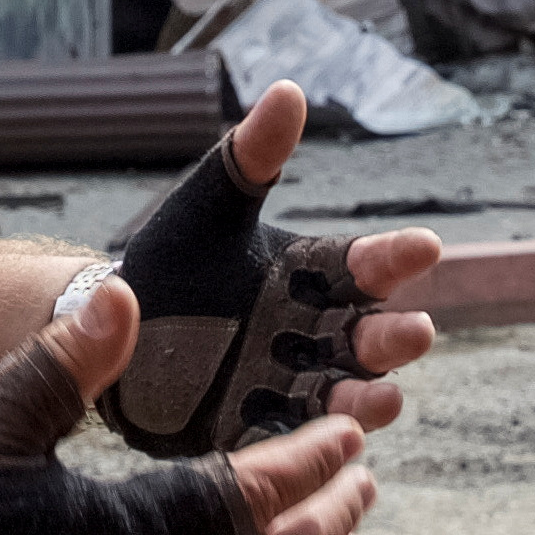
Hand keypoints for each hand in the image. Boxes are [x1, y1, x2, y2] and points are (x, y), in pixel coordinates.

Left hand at [83, 79, 442, 457]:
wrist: (109, 325)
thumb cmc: (175, 260)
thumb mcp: (210, 206)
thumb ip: (251, 157)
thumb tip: (289, 91)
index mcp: (313, 278)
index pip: (366, 266)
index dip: (396, 258)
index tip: (424, 246)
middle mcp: (314, 334)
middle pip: (369, 339)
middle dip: (395, 338)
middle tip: (416, 331)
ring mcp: (288, 385)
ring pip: (343, 395)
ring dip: (368, 398)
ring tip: (383, 395)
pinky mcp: (254, 429)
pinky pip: (289, 440)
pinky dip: (311, 443)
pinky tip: (326, 443)